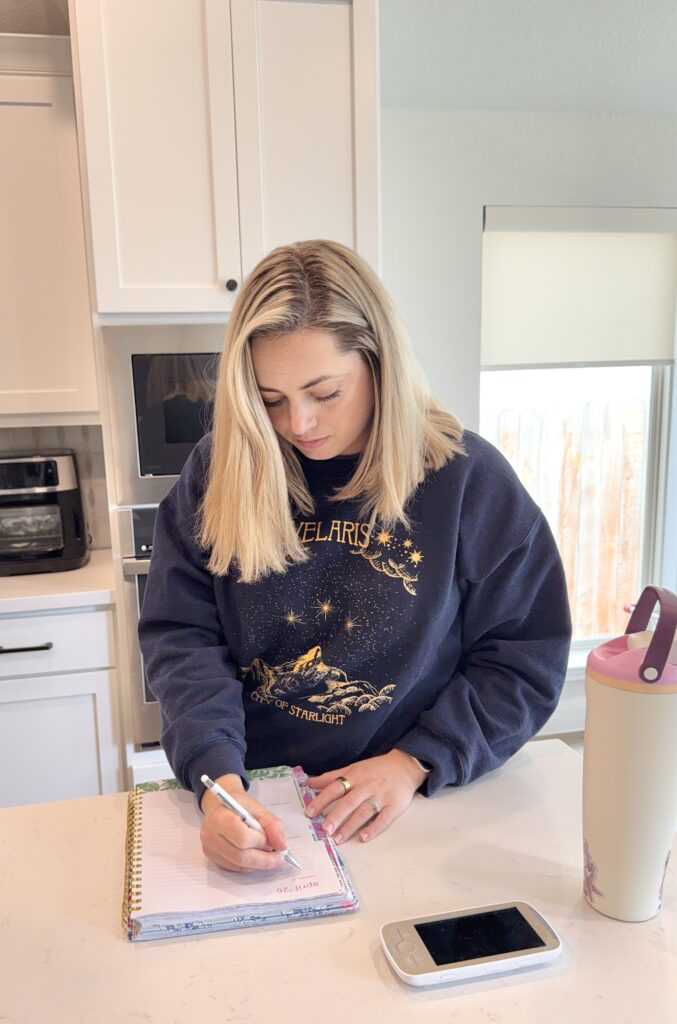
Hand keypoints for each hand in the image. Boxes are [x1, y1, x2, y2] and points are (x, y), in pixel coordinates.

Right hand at [199, 774, 287, 872]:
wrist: (221, 806)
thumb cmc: (240, 806)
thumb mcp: (259, 808)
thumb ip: (273, 825)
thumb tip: (282, 846)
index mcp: (219, 817)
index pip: (242, 837)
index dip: (260, 842)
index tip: (273, 842)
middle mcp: (210, 835)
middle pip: (239, 856)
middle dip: (263, 859)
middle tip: (278, 856)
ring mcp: (209, 849)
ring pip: (238, 865)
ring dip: (258, 863)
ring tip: (268, 854)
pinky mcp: (212, 858)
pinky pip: (234, 868)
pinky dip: (249, 865)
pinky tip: (256, 856)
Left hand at [305, 750, 426, 844]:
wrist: (405, 765)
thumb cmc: (375, 769)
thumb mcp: (353, 768)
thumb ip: (331, 776)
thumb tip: (309, 782)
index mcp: (355, 776)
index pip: (335, 788)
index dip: (322, 800)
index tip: (310, 812)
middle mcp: (367, 786)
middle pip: (349, 802)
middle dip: (336, 816)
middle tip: (324, 829)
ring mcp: (381, 796)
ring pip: (364, 812)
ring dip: (350, 826)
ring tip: (338, 838)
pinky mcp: (394, 806)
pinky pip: (383, 819)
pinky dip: (374, 829)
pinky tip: (363, 837)